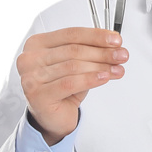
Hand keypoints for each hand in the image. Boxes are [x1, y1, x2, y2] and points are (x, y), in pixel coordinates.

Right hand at [16, 27, 127, 144]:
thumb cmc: (63, 88)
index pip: (70, 34)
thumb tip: (114, 46)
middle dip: (102, 52)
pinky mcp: (38, 95)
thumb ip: (90, 52)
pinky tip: (104, 78)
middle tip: (121, 55)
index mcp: (37, 44)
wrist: (52, 117)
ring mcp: (31, 77)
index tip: (116, 40)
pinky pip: (70, 83)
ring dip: (100, 66)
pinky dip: (90, 79)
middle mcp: (30, 58)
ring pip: (73, 66)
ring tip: (117, 69)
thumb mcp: (76, 65)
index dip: (96, 36)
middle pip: (74, 50)